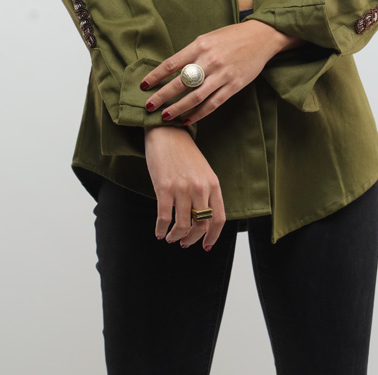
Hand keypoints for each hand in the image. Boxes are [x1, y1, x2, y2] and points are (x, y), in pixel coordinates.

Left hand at [141, 20, 298, 125]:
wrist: (260, 37)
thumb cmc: (231, 37)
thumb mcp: (208, 38)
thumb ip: (191, 53)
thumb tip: (171, 71)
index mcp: (200, 45)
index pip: (172, 63)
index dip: (156, 76)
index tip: (143, 85)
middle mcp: (210, 60)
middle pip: (181, 82)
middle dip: (162, 96)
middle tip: (149, 106)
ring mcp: (222, 74)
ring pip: (196, 96)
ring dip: (178, 108)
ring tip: (165, 117)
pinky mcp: (234, 85)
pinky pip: (213, 103)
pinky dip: (199, 114)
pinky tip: (187, 119)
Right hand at [144, 126, 224, 248]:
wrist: (167, 132)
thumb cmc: (184, 152)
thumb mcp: (203, 171)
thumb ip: (207, 192)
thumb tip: (204, 219)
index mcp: (213, 184)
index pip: (219, 219)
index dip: (212, 236)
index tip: (205, 245)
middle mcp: (200, 188)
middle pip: (201, 226)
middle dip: (192, 239)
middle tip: (183, 243)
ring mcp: (182, 188)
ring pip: (183, 226)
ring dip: (176, 236)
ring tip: (171, 237)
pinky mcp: (164, 188)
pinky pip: (164, 218)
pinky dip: (161, 229)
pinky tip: (159, 232)